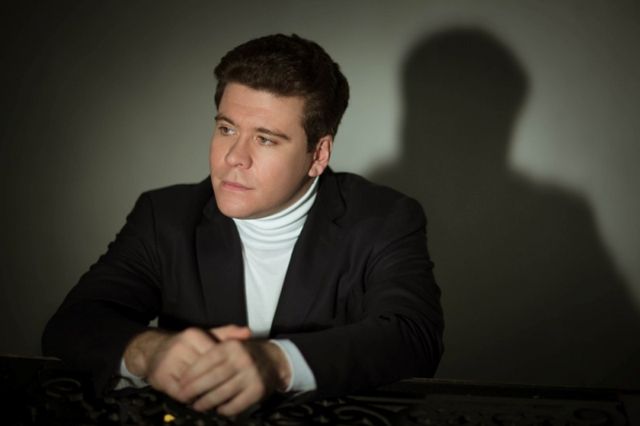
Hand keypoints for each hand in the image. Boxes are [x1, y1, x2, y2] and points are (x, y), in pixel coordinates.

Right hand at [123, 325, 250, 394]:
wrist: (153, 350)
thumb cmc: (185, 346)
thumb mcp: (205, 336)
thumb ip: (227, 334)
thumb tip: (248, 332)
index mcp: (193, 335)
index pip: (216, 355)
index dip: (225, 369)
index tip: (234, 377)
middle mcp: (180, 346)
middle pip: (205, 371)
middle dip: (216, 383)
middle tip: (227, 391)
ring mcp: (169, 361)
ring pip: (194, 384)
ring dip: (204, 393)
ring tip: (215, 399)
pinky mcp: (160, 376)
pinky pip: (181, 392)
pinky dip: (190, 398)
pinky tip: (196, 399)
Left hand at [176, 339, 289, 415]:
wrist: (273, 360)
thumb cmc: (243, 353)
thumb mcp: (230, 343)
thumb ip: (209, 348)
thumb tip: (187, 360)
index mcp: (232, 346)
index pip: (206, 359)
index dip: (191, 373)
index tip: (181, 383)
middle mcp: (242, 359)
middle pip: (213, 378)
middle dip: (195, 389)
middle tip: (184, 397)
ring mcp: (251, 375)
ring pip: (223, 393)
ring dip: (207, 402)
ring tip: (197, 406)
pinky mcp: (257, 390)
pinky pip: (236, 404)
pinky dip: (225, 409)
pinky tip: (218, 409)